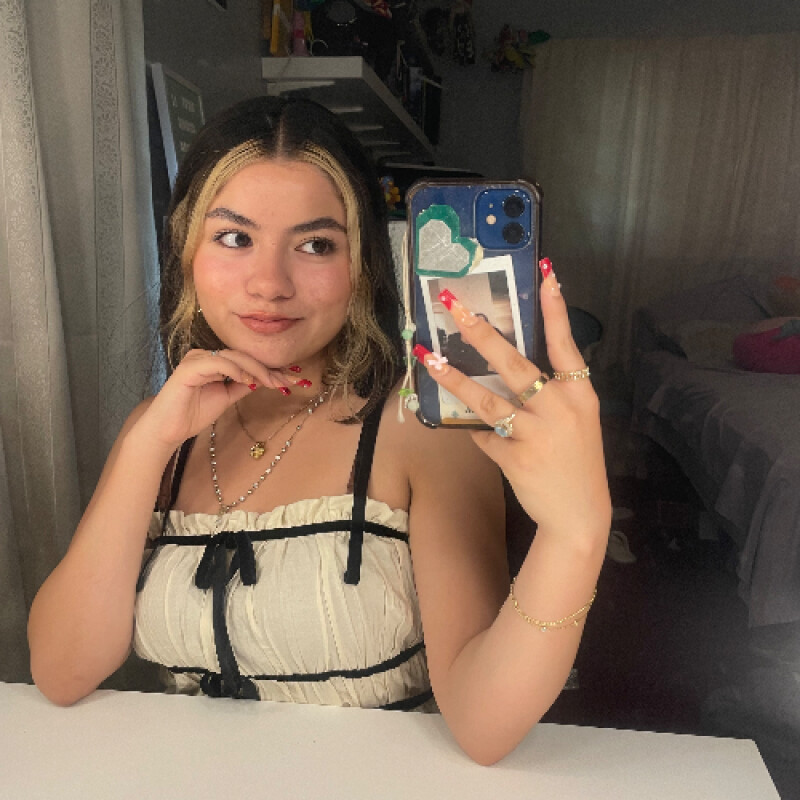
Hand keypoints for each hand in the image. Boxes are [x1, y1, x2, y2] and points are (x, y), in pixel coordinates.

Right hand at [137, 349, 298, 451]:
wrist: (167, 429)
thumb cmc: (192, 414)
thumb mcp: (226, 398)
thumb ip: (243, 386)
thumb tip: (265, 379)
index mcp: (215, 362)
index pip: (247, 361)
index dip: (270, 369)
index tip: (292, 378)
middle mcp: (206, 356)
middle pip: (244, 356)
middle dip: (269, 369)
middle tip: (288, 380)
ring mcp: (197, 359)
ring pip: (234, 357)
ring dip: (256, 369)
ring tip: (273, 382)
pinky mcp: (189, 367)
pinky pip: (217, 363)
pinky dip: (235, 370)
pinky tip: (249, 381)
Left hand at [415, 260, 610, 541]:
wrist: (580, 515)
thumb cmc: (577, 462)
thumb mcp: (576, 421)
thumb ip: (549, 395)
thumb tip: (507, 373)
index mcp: (579, 395)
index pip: (565, 344)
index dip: (555, 309)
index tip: (545, 273)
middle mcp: (559, 408)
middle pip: (515, 363)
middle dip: (481, 333)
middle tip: (456, 308)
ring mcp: (537, 433)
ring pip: (487, 399)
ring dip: (454, 378)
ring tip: (429, 357)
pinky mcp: (516, 457)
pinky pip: (484, 436)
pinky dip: (474, 432)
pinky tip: (468, 430)